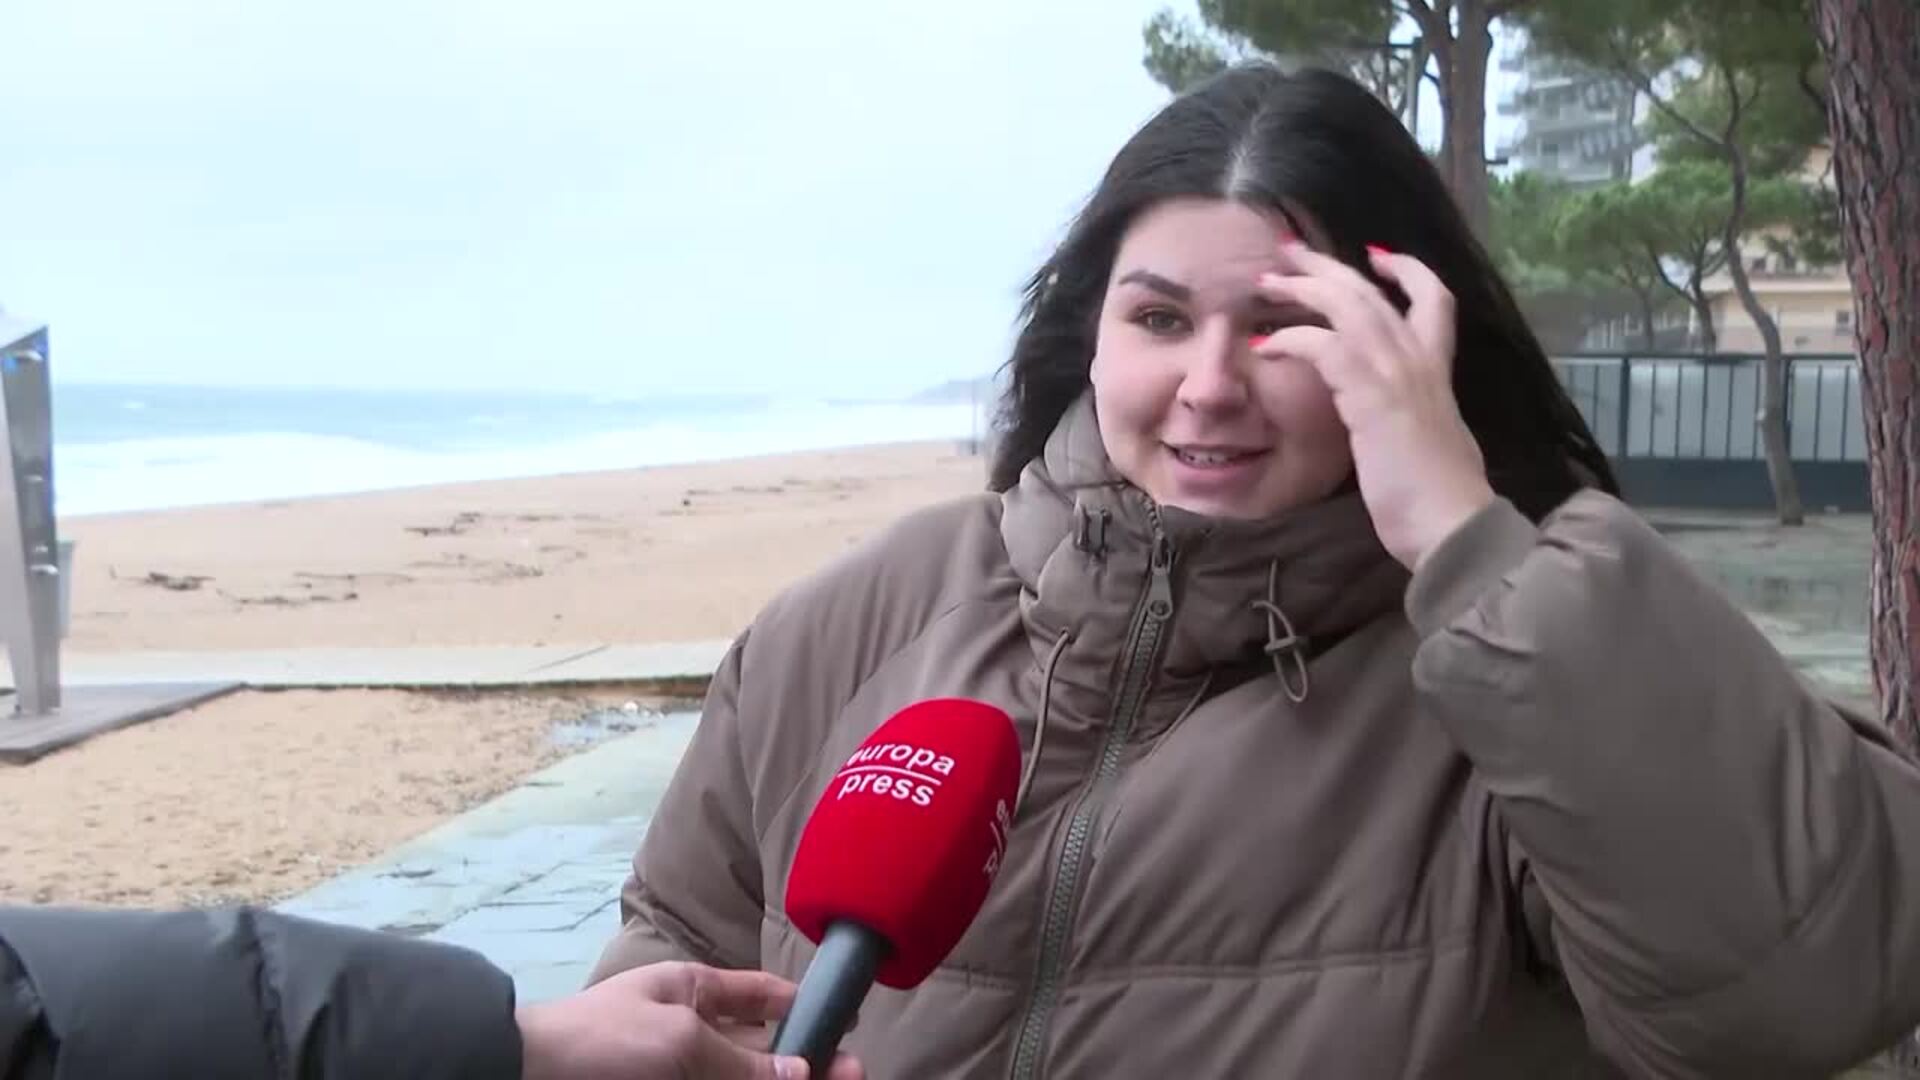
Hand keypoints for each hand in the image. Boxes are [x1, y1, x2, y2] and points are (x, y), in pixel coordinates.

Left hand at [517, 961, 865, 1079]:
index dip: (803, 1007)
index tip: (845, 1025)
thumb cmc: (601, 1042)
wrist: (525, 1077)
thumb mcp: (679, 1041)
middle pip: (761, 1048)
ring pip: (743, 1077)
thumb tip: (804, 1072)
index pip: (761, 994)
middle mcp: (689, 1032)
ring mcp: (676, 1068)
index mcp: (690, 991)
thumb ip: (744, 1059)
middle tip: (853, 1076)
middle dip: (804, 1062)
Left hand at [1252, 241, 1494, 569]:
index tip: (1378, 256)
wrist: (1451, 525)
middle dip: (1328, 266)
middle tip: (1289, 251)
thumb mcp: (1427, 443)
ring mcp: (1396, 373)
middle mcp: (1420, 361)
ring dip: (1303, 288)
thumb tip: (1392, 423)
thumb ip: (1409, 420)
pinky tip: (1267, 343)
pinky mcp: (1371, 395)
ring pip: (1347, 306)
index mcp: (1438, 372)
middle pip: (1372, 292)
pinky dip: (1292, 338)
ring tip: (1267, 281)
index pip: (1435, 299)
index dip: (1408, 271)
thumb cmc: (1438, 499)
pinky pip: (1324, 346)